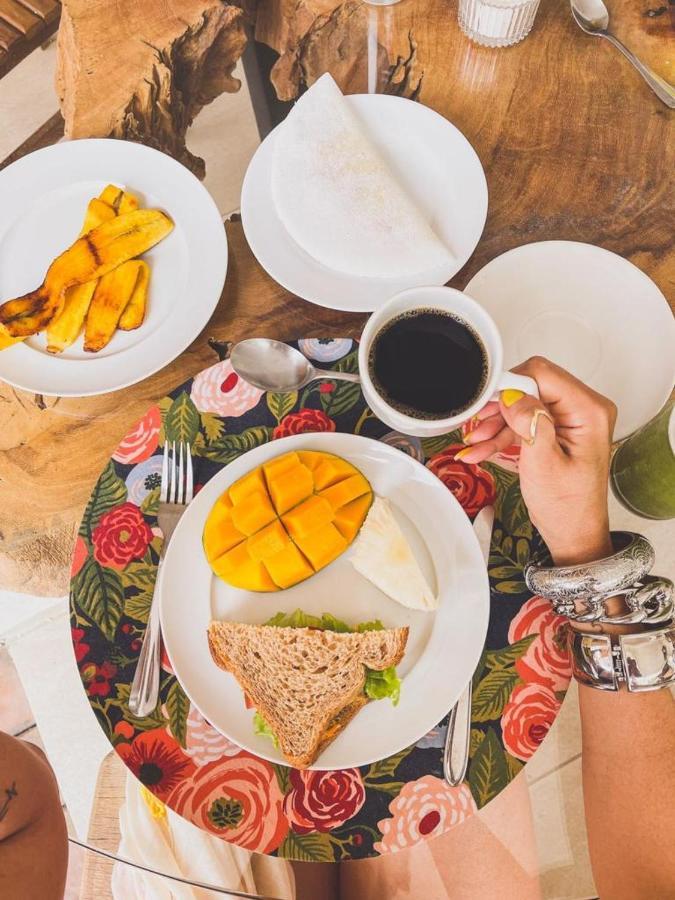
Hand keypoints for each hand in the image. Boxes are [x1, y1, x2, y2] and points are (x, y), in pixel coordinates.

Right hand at [459, 357, 615, 565]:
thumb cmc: (568, 507)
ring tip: (475, 443)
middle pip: (531, 387)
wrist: (573, 534)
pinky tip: (481, 449)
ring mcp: (570, 420)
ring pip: (523, 405)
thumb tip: (512, 394)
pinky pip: (525, 422)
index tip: (485, 402)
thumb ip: (530, 423)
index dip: (510, 386)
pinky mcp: (557, 431)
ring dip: (496, 424)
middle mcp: (583, 409)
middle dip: (500, 407)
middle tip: (477, 425)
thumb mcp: (544, 463)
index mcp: (589, 411)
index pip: (543, 375)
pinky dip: (502, 435)